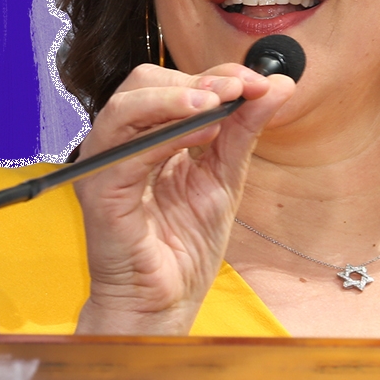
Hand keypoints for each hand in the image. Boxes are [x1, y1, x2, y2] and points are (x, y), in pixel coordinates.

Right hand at [72, 62, 294, 334]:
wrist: (164, 304)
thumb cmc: (184, 247)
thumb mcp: (225, 177)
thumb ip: (244, 130)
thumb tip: (279, 85)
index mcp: (148, 136)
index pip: (174, 83)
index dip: (218, 75)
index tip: (261, 80)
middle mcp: (122, 144)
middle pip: (143, 82)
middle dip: (197, 79)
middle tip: (241, 88)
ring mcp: (105, 166)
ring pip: (125, 107)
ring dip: (177, 96)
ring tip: (218, 100)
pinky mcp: (100, 194)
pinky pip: (125, 153)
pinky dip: (165, 133)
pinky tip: (204, 130)